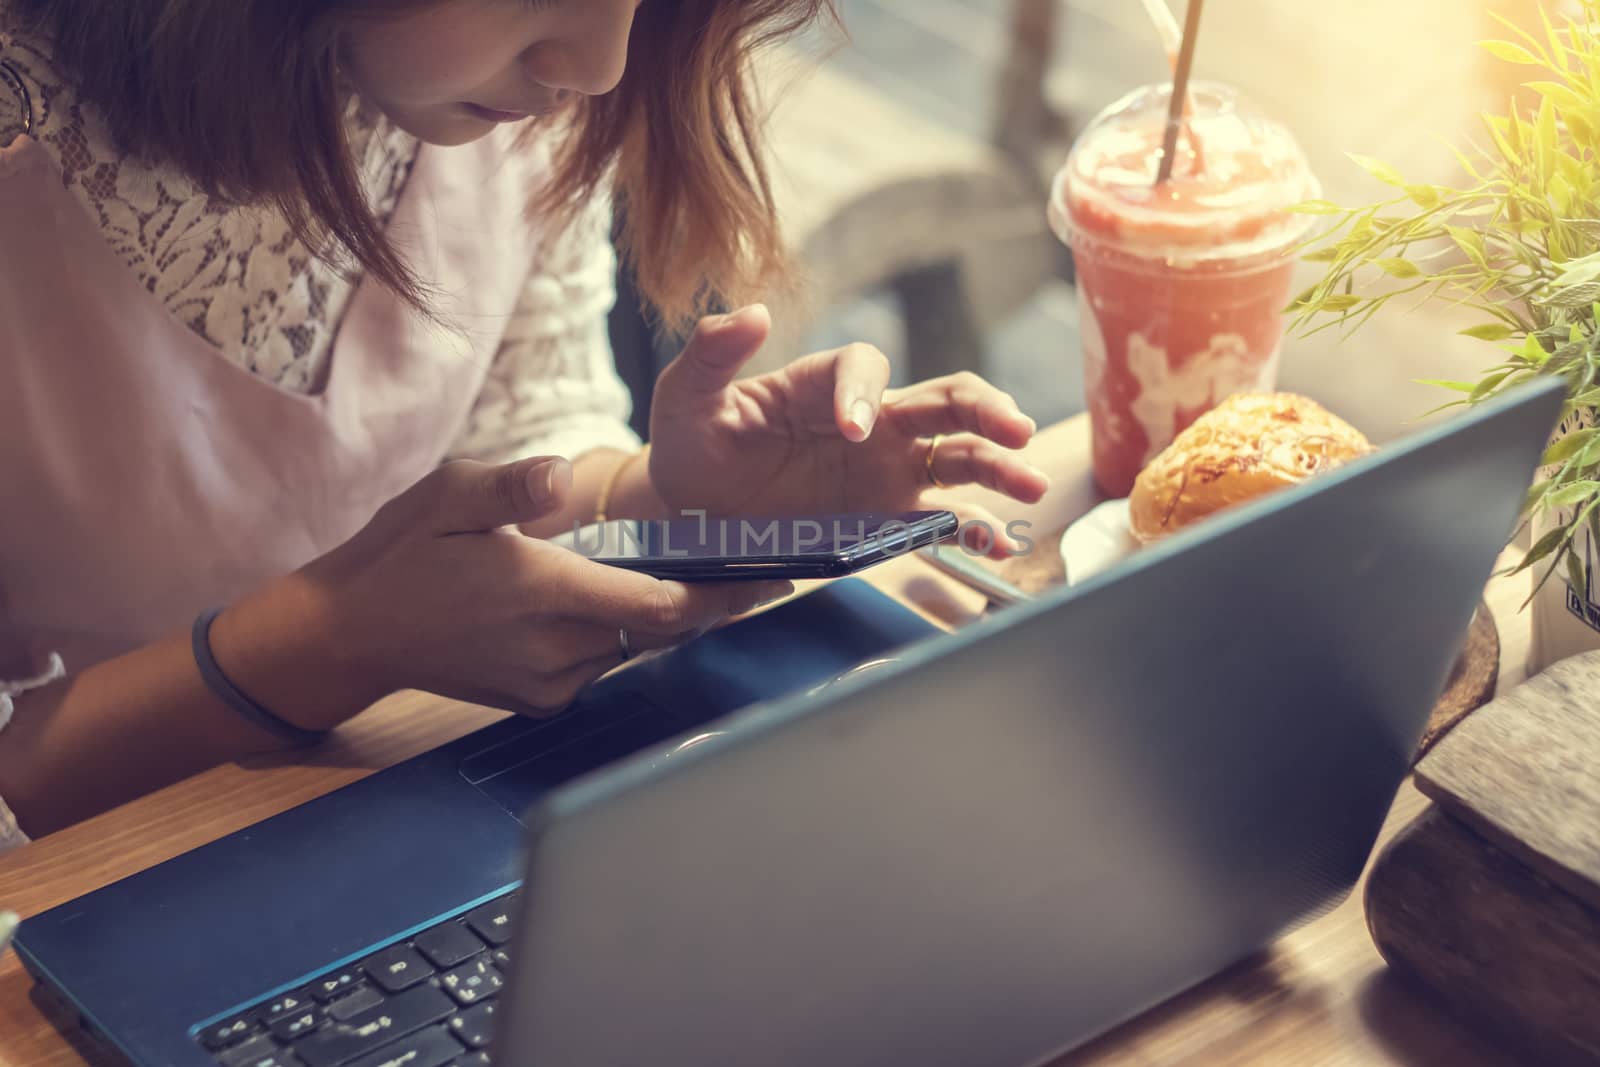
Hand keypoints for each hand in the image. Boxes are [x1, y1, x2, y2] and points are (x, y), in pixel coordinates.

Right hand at [283, 455, 790, 724]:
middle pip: (660, 629)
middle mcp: (557, 649)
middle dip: (708, 602)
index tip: (769, 578)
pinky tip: (622, 602)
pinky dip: (621, 634)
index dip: (720, 595)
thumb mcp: (448, 495)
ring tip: (700, 580)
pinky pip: (602, 663)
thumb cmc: (400, 556)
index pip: (661, 606)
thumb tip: (558, 476)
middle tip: (760, 575)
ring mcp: (549, 682)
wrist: (351, 634)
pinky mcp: (540, 698)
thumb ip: (512, 485)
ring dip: (662, 617)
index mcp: (545, 594)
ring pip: (633, 647)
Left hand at [647, 305, 1050, 556]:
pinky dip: (971, 527)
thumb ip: (711, 354)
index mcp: (823, 383)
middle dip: (984, 410)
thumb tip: (750, 312)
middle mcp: (870, 420)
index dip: (865, 392)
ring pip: (957, 456)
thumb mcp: (684, 397)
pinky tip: (996, 540)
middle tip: (1016, 429)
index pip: (865, 367)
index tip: (853, 430)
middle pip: (944, 399)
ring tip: (1032, 483)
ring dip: (998, 466)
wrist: (693, 516)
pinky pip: (939, 518)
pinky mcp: (886, 517)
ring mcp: (886, 470)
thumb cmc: (693, 446)